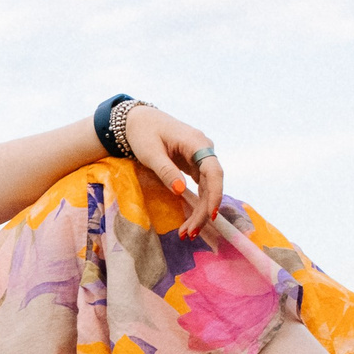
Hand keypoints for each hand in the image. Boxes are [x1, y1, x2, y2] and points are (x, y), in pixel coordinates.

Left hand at [123, 106, 223, 235]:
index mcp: (196, 143)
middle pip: (212, 184)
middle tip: (189, 233)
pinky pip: (201, 187)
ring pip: (207, 188)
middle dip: (203, 211)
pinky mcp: (194, 165)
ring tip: (187, 233)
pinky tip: (189, 221)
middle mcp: (204, 149)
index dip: (215, 194)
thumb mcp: (150, 153)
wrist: (138, 120)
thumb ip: (166, 171)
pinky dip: (195, 204)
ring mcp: (200, 158)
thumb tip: (180, 191)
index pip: (213, 171)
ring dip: (200, 211)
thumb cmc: (143, 133)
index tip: (211, 214)